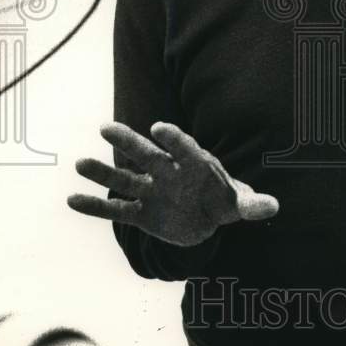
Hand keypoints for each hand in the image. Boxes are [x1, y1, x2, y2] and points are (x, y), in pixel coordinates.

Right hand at [68, 121, 278, 246]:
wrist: (205, 217)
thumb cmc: (222, 200)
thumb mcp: (238, 204)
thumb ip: (252, 204)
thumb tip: (273, 206)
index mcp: (194, 164)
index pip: (184, 148)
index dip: (174, 139)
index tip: (159, 128)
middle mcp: (168, 173)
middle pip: (147, 155)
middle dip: (129, 143)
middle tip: (106, 128)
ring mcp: (151, 191)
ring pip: (125, 180)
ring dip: (103, 173)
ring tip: (80, 163)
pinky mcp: (140, 213)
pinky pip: (115, 210)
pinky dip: (95, 207)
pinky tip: (72, 199)